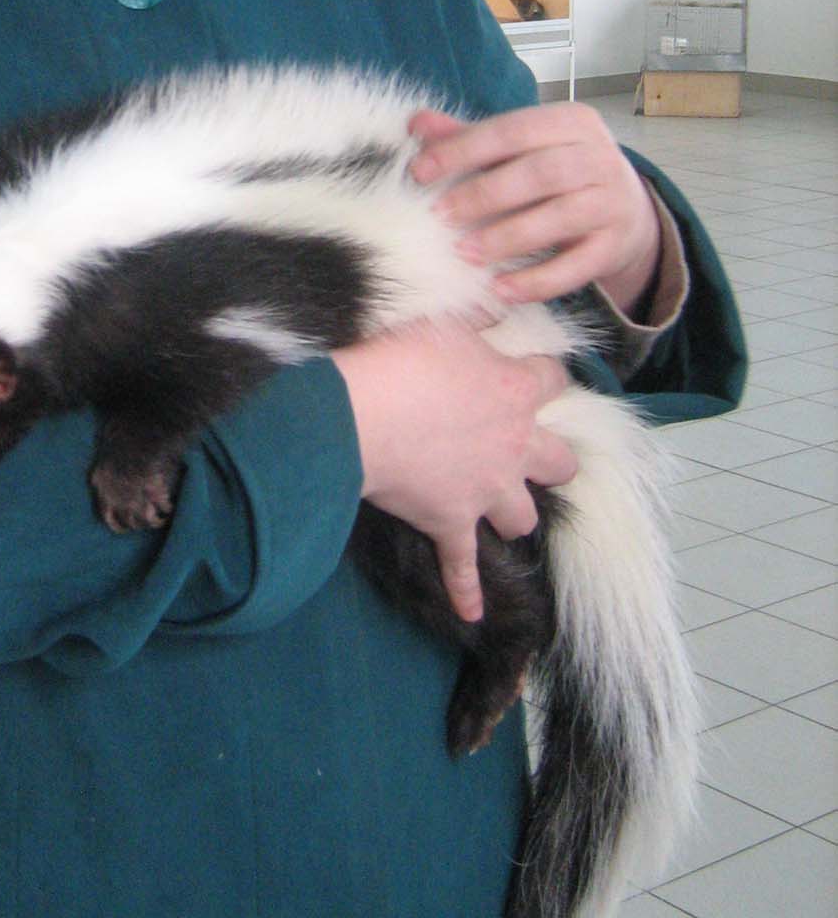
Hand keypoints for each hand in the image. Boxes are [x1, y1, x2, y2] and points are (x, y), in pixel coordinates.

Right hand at [334, 319, 575, 622]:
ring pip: (521, 515)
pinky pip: (462, 567)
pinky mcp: (451, 522)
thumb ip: (476, 316)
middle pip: (558, 461)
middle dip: (552, 460)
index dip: (546, 376)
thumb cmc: (400, 360)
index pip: (553, 380)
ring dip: (514, 514)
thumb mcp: (443, 321)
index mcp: (515, 391)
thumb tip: (496, 303)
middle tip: (536, 455)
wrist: (360, 414)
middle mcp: (512, 446)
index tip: (535, 374)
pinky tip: (471, 614)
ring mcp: (484, 490)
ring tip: (504, 514)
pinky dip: (467, 591)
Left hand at [409, 103, 660, 316]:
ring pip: (560, 218)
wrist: (625, 209)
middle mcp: (598, 156)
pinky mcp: (613, 246)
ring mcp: (611, 202)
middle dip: (484, 194)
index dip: (463, 149)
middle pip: (540, 173)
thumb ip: (470, 136)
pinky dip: (536, 281)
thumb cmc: (556, 170)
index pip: (512, 130)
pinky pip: (576, 267)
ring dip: (507, 237)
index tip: (419, 172)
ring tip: (464, 252)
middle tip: (440, 216)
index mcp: (570, 121)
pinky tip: (500, 289)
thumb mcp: (520, 147)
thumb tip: (417, 124)